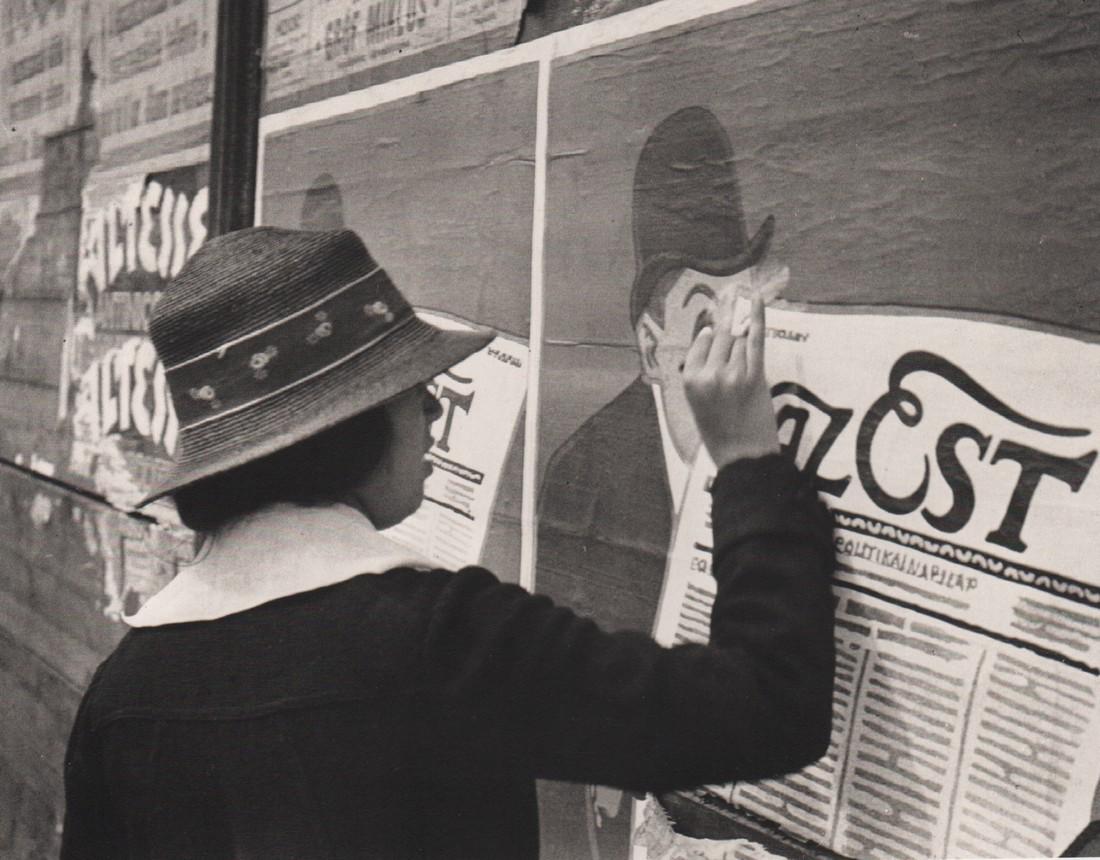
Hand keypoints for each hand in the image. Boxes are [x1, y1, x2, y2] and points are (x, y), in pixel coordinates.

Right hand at [682, 292, 779, 468]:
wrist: (744, 456)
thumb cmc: (719, 432)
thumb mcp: (697, 401)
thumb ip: (699, 371)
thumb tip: (709, 335)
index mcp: (690, 380)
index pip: (700, 343)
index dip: (709, 337)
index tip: (713, 332)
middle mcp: (709, 373)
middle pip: (719, 336)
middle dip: (726, 330)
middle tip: (731, 318)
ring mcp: (734, 372)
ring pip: (737, 338)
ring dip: (741, 337)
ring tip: (743, 340)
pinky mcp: (755, 375)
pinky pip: (754, 338)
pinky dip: (756, 316)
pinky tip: (756, 298)